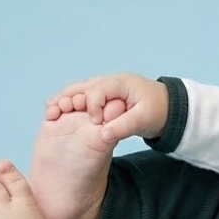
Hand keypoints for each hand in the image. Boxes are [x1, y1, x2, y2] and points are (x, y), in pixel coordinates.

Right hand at [45, 74, 168, 142]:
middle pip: (82, 87)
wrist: (168, 109)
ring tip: (50, 111)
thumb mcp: (144, 119)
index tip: (96, 123)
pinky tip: (57, 112)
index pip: (97, 91)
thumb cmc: (159, 111)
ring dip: (64, 100)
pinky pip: (82, 98)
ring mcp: (104, 89)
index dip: (93, 106)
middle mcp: (109, 83)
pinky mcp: (102, 98)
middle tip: (54, 112)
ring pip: (79, 91)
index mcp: (120, 83)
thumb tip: (103, 135)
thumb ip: (124, 126)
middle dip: (67, 98)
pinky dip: (70, 103)